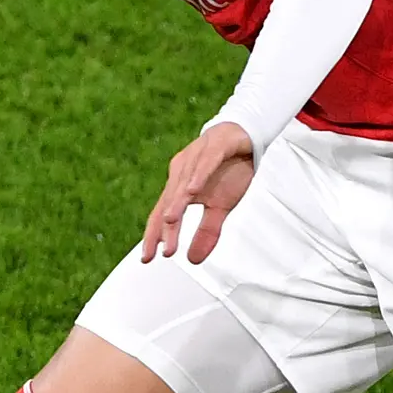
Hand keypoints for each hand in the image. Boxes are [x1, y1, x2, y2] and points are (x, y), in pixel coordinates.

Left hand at [140, 121, 258, 262]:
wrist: (243, 134)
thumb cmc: (228, 169)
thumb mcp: (221, 206)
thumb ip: (207, 231)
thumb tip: (193, 259)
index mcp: (179, 187)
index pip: (162, 214)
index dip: (154, 236)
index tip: (148, 258)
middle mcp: (181, 172)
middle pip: (169, 201)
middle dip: (165, 226)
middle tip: (165, 248)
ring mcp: (196, 157)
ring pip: (183, 182)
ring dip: (176, 202)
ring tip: (171, 220)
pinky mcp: (215, 146)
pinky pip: (204, 162)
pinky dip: (198, 176)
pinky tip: (192, 190)